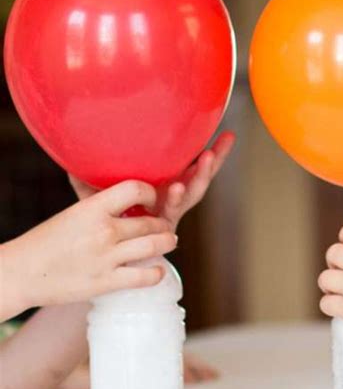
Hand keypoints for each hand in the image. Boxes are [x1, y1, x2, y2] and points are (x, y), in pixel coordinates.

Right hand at [2, 181, 176, 316]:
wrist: (22, 272)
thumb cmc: (45, 242)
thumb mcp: (72, 214)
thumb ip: (97, 205)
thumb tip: (117, 191)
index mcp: (92, 208)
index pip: (135, 189)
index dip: (150, 194)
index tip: (151, 200)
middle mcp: (103, 230)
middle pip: (150, 222)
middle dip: (162, 223)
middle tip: (165, 225)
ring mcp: (107, 257)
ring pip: (154, 246)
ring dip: (167, 243)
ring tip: (169, 241)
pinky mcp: (107, 282)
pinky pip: (144, 276)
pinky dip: (157, 272)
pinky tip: (157, 269)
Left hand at [70, 131, 235, 230]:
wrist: (96, 255)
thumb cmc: (98, 222)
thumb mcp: (94, 194)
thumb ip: (88, 175)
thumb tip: (71, 150)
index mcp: (161, 189)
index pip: (188, 166)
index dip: (205, 152)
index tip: (224, 134)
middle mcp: (169, 202)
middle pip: (197, 178)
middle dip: (213, 161)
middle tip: (226, 141)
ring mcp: (167, 217)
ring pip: (190, 195)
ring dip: (200, 176)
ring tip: (207, 158)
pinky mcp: (160, 231)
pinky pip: (170, 212)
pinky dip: (173, 199)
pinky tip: (176, 185)